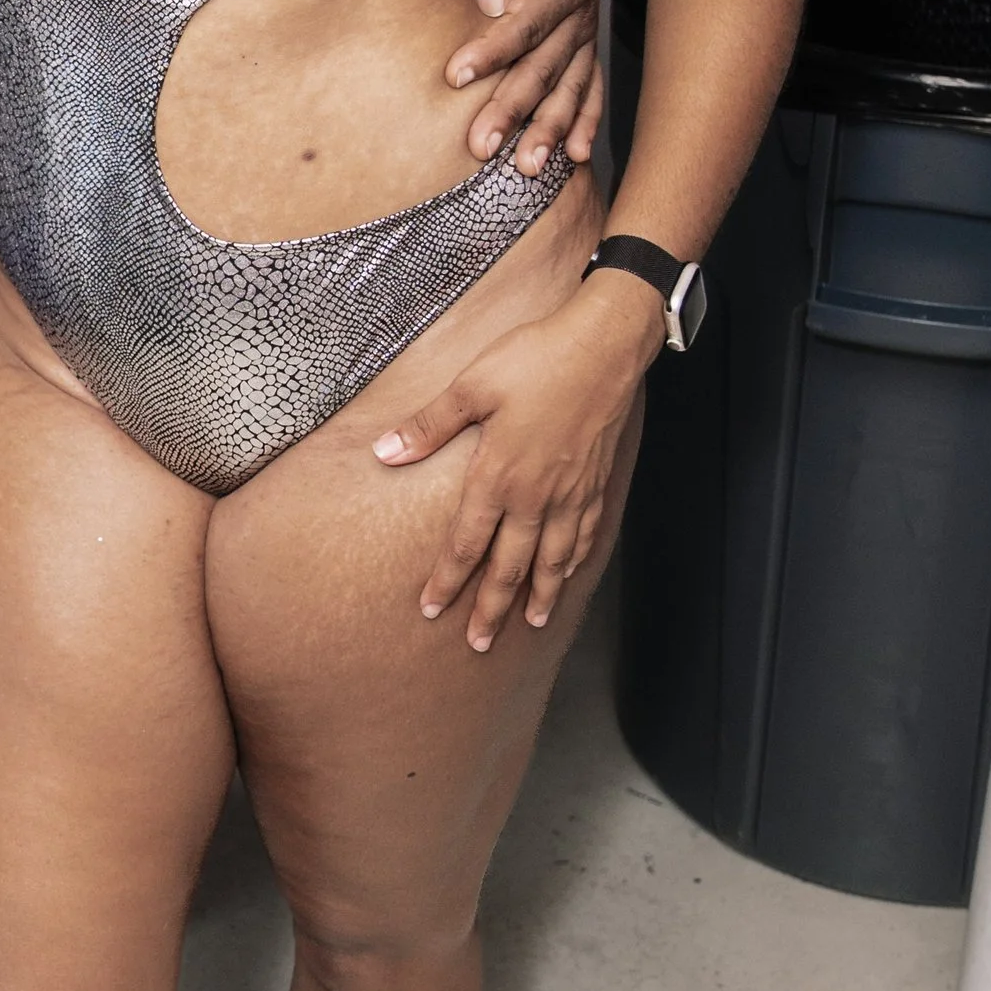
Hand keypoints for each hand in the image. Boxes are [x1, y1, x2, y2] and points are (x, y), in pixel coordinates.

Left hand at [371, 278, 657, 649]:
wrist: (605, 346)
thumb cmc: (535, 358)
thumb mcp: (470, 386)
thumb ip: (428, 426)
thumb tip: (385, 453)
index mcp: (498, 475)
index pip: (465, 544)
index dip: (447, 581)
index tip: (432, 611)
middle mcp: (536, 496)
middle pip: (509, 566)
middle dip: (491, 607)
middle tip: (478, 644)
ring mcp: (571, 493)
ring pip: (552, 560)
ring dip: (539, 596)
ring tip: (529, 625)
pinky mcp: (596, 481)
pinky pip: (585, 535)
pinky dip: (575, 562)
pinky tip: (568, 573)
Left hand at [448, 0, 600, 173]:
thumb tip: (487, 4)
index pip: (524, 21)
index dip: (492, 51)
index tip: (454, 77)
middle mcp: (582, 10)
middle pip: (545, 67)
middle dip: (513, 109)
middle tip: (481, 146)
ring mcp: (585, 31)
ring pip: (569, 88)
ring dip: (549, 130)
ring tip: (526, 167)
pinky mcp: (582, 43)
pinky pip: (589, 88)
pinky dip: (584, 123)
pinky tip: (576, 157)